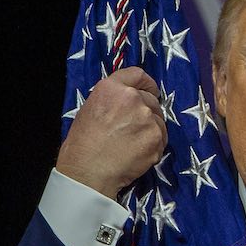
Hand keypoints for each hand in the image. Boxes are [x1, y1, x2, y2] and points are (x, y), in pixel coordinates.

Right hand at [57, 67, 166, 198]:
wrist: (89, 171)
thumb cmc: (83, 144)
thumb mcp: (90, 109)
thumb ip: (112, 100)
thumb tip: (127, 102)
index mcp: (111, 88)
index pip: (137, 74)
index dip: (146, 83)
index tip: (150, 90)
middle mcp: (132, 98)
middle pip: (151, 99)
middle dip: (147, 111)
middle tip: (135, 127)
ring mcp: (148, 118)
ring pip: (158, 119)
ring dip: (151, 129)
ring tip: (133, 143)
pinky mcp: (157, 137)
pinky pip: (162, 138)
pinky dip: (154, 144)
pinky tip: (138, 153)